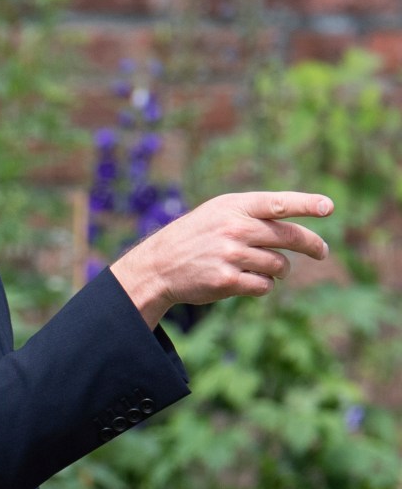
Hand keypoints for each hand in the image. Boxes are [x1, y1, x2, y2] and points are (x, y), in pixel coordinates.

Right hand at [110, 191, 332, 327]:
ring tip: (264, 268)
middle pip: (289, 237)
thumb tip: (298, 229)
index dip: (305, 203)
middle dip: (312, 245)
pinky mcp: (227, 280)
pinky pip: (264, 286)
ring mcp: (230, 255)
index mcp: (233, 207)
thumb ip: (253, 214)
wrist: (160, 264)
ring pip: (280, 265)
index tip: (328, 206)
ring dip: (279, 270)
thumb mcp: (219, 213)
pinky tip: (248, 281)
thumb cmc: (196, 236)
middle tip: (322, 252)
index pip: (276, 202)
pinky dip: (263, 285)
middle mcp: (233, 228)